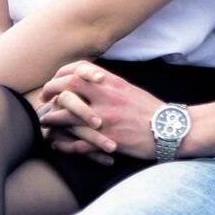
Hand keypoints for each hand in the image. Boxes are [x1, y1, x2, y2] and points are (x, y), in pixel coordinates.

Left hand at [39, 62, 162, 162]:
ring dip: (52, 120)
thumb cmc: (149, 110)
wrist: (170, 129)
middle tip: (43, 100)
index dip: (60, 75)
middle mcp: (107, 97)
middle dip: (50, 92)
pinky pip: (78, 143)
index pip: (78, 69)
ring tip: (46, 123)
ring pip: (67, 116)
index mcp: (112, 83)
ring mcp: (106, 119)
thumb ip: (108, 85)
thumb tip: (89, 82)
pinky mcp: (108, 140)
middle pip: (67, 88)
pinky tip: (58, 145)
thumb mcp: (128, 89)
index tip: (54, 82)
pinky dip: (65, 145)